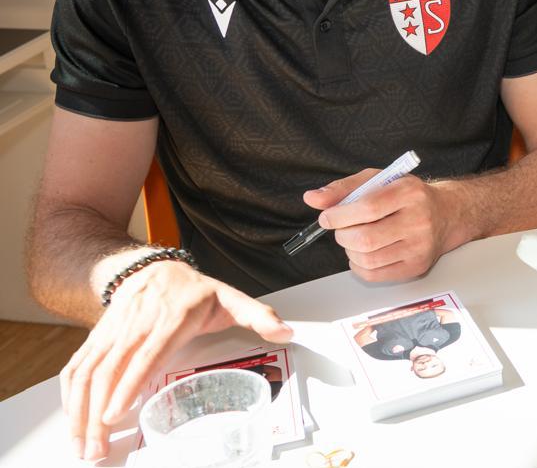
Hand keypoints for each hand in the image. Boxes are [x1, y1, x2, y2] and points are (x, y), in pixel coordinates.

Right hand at [61, 258, 291, 462]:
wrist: (152, 267)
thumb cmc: (193, 291)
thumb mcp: (229, 298)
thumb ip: (257, 316)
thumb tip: (287, 331)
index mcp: (171, 318)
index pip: (147, 353)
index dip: (129, 383)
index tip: (116, 413)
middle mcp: (136, 326)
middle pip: (111, 371)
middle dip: (98, 413)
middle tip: (96, 449)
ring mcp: (112, 333)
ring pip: (89, 373)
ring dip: (79, 412)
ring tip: (81, 446)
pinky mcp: (96, 339)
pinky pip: (77, 368)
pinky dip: (69, 397)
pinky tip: (71, 422)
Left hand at [304, 170, 462, 282]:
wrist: (446, 214)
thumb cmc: (407, 196)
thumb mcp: (378, 180)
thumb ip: (344, 188)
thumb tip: (312, 199)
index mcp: (409, 192)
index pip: (367, 208)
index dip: (339, 215)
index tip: (328, 217)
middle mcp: (419, 220)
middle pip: (365, 238)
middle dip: (342, 235)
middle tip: (342, 228)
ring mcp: (419, 246)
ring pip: (368, 259)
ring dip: (350, 250)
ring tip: (355, 239)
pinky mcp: (416, 266)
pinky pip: (375, 274)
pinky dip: (359, 266)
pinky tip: (364, 253)